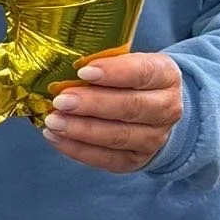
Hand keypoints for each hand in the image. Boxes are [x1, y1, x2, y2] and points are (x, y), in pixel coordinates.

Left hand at [44, 52, 181, 172]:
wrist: (153, 110)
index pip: (142, 73)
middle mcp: (166, 109)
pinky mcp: (136, 160)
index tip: (82, 71)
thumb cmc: (129, 78)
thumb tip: (61, 61)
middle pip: (130, 108)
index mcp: (165, 76)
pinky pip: (107, 159)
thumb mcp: (125, 60)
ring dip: (82, 130)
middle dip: (92, 104)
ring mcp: (154, 139)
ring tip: (53, 121)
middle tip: (60, 101)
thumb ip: (102, 59)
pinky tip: (55, 138)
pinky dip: (78, 150)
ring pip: (119, 136)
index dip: (114, 72)